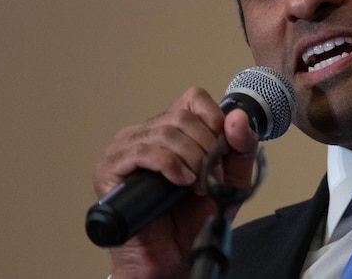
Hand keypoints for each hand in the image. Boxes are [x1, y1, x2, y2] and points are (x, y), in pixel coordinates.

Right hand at [92, 87, 258, 278]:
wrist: (174, 255)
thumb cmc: (195, 216)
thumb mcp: (232, 178)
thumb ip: (242, 147)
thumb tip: (238, 117)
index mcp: (172, 130)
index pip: (193, 98)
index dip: (213, 116)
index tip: (224, 144)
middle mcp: (146, 133)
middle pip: (183, 116)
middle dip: (207, 147)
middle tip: (211, 176)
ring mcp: (124, 149)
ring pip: (166, 132)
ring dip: (192, 159)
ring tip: (197, 186)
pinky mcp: (109, 169)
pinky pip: (143, 151)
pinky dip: (170, 165)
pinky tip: (181, 182)